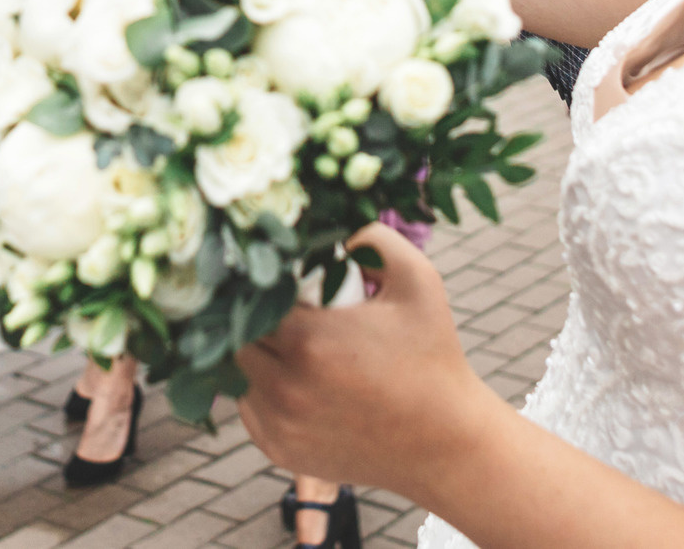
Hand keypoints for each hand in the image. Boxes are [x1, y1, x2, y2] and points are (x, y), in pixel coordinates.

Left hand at [238, 223, 494, 496]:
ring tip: (293, 343)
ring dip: (257, 352)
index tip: (282, 279)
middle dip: (255, 317)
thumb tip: (332, 233)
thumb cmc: (434, 356)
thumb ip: (374, 238)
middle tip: (287, 308)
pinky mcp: (279, 450)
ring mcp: (279, 424)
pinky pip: (248, 407)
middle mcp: (285, 387)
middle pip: (237, 334)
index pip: (250, 298)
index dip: (261, 285)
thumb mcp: (418, 281)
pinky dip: (262, 390)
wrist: (446, 443)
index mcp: (309, 341)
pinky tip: (296, 379)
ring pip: (238, 371)